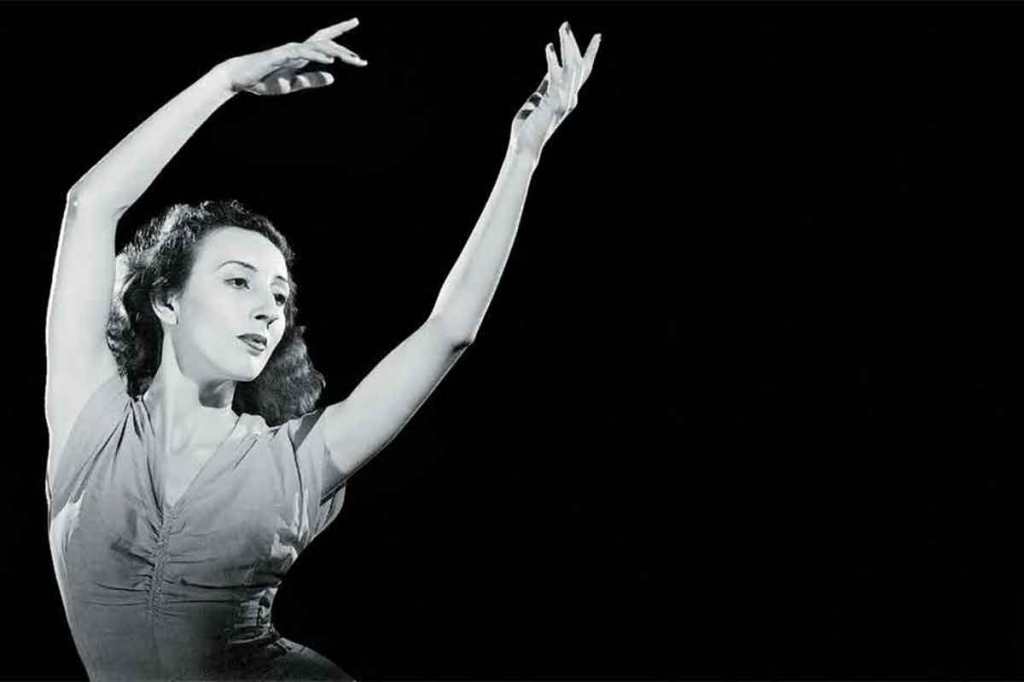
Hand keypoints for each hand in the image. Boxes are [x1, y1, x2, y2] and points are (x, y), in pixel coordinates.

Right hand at [217, 18, 367, 95]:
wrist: (239, 79)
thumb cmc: (263, 81)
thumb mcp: (293, 85)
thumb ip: (312, 80)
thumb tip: (333, 77)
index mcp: (301, 55)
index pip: (323, 41)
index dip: (340, 33)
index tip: (355, 24)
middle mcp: (297, 49)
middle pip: (325, 41)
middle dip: (344, 48)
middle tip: (361, 60)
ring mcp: (288, 51)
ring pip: (317, 46)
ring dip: (336, 52)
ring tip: (352, 60)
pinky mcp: (280, 56)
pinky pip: (302, 53)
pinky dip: (317, 54)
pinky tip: (330, 58)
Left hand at [510, 22, 599, 158]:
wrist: (524, 146)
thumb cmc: (529, 125)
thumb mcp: (539, 97)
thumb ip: (547, 84)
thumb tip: (552, 66)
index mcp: (568, 96)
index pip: (583, 71)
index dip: (590, 53)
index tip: (598, 36)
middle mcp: (570, 98)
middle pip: (579, 65)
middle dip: (573, 44)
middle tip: (566, 25)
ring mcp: (564, 101)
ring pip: (572, 67)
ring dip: (566, 46)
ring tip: (562, 29)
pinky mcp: (554, 103)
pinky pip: (556, 77)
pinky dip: (553, 61)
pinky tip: (549, 48)